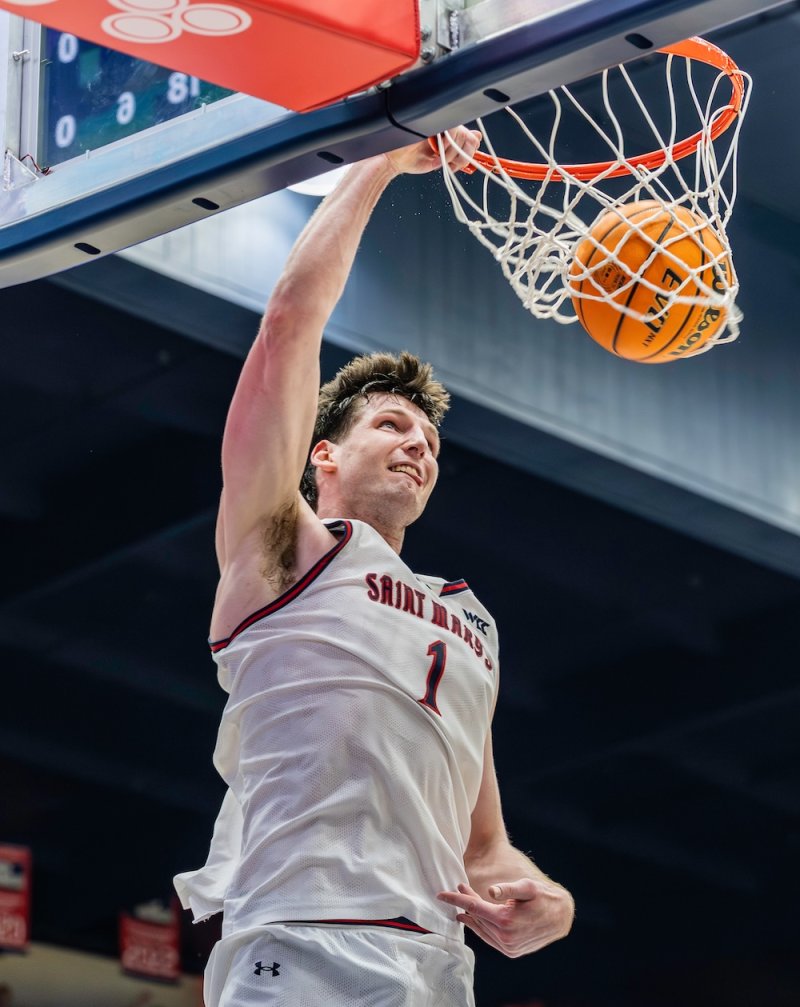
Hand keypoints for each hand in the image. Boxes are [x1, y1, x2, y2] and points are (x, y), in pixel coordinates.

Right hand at [383, 126, 481, 175]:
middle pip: (468, 136)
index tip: (462, 160)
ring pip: (461, 134)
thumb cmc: (411, 160)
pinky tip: (437, 151)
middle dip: (462, 155)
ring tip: (439, 158)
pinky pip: (451, 130)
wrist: (394, 160)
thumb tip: (475, 141)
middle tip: (449, 163)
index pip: (470, 137)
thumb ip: (456, 155)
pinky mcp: (432, 122)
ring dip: (453, 152)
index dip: (471, 149)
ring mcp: (438, 123)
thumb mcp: (438, 162)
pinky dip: (447, 145)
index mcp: (446, 134)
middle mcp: (444, 126)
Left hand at [437, 879, 573, 957]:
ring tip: (462, 905)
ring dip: (471, 916)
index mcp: (505, 921)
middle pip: (477, 917)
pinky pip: (490, 939)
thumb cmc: (544, 897)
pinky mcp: (512, 951)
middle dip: (465, 902)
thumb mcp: (527, 887)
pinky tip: (474, 920)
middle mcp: (505, 937)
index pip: (473, 908)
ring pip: (482, 930)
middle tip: (460, 887)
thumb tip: (490, 890)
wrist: (561, 917)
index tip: (440, 894)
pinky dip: (480, 929)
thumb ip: (508, 888)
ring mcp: (508, 947)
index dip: (456, 899)